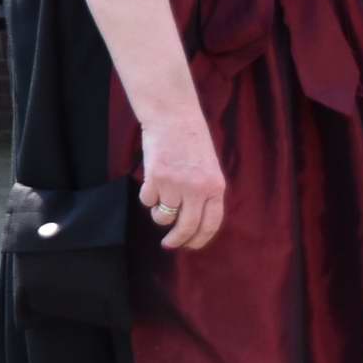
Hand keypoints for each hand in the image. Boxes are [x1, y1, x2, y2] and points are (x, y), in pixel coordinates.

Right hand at [139, 109, 226, 250]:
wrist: (173, 117)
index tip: (189, 245)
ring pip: (164, 216)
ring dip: (159, 214)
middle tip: (169, 244)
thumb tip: (193, 221)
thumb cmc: (191, 140)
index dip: (199, 239)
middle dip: (177, 240)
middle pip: (186, 226)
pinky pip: (148, 201)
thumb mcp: (209, 168)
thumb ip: (205, 193)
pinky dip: (147, 197)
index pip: (210, 224)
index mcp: (215, 187)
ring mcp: (175, 184)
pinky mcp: (155, 178)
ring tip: (160, 199)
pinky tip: (151, 184)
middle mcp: (197, 189)